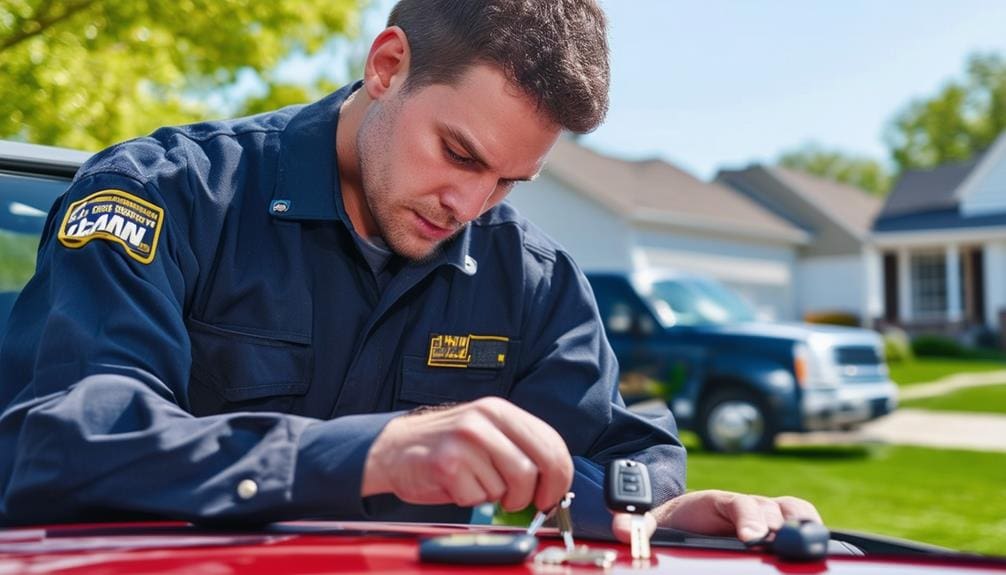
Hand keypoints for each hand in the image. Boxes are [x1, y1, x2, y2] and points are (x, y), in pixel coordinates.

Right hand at [362, 397, 573, 511]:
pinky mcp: (447, 464)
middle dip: (533, 495)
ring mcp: (465, 440)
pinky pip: (478, 498)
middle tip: (522, 502)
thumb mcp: (487, 433)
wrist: (393, 449)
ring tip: (477, 484)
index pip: (551, 444)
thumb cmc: (446, 446)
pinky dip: (471, 500)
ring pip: (507, 488)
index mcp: (500, 410)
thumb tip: (555, 481)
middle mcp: (484, 420)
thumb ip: (519, 448)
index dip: (560, 477)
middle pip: (535, 468)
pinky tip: (457, 485)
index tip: (553, 495)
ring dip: (496, 497)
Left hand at [612, 489, 822, 542]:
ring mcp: (764, 510)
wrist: (687, 517)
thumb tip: (621, 528)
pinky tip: (814, 543)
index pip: (739, 504)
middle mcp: (745, 503)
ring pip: (790, 509)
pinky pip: (800, 515)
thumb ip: (638, 526)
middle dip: (776, 526)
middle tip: (775, 545)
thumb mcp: (653, 523)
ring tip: (804, 543)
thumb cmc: (676, 522)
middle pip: (770, 508)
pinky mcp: (777, 523)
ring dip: (799, 523)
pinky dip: (811, 524)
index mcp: (716, 501)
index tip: (751, 538)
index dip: (748, 520)